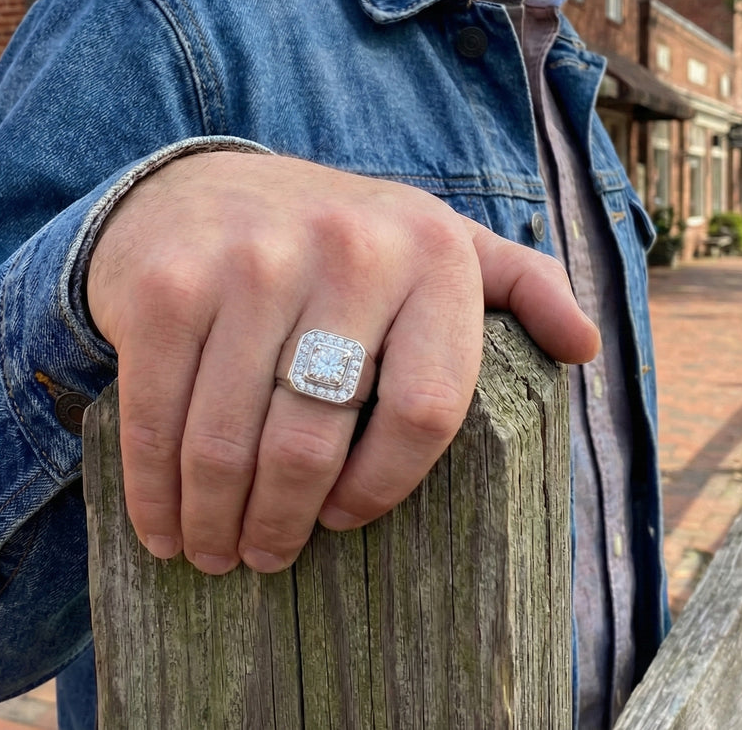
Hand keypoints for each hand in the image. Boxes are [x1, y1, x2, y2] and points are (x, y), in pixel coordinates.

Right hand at [86, 151, 598, 573]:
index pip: (427, 411)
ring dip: (217, 521)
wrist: (208, 185)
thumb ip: (520, 287)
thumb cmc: (340, 240)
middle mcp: (347, 250)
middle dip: (283, 525)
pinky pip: (158, 418)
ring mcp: (249, 264)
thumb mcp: (439, 244)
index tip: (347, 519)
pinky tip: (163, 524)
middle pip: (316, 440)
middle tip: (266, 557)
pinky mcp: (168, 286)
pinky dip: (154, 490)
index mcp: (432, 254)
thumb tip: (586, 347)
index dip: (384, 488)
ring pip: (231, 442)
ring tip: (216, 550)